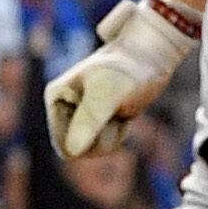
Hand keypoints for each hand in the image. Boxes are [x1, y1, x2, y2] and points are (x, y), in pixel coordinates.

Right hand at [45, 0, 197, 157]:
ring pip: (93, 150)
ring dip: (113, 136)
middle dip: (102, 140)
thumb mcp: (108, 92)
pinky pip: (104, 144)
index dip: (90, 143)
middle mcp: (64, 107)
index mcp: (56, 98)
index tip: (106, 118)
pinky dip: (119, 133)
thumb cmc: (128, 69)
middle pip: (78, 152)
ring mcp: (81, 114)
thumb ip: (90, 120)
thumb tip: (73, 151)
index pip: (65, 146)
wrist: (151, 56)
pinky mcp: (98, 119)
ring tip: (120, 110)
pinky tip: (124, 113)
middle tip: (116, 113)